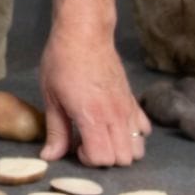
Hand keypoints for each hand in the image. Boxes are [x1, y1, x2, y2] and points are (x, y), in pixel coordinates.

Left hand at [38, 28, 150, 166]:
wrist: (84, 34)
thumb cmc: (62, 62)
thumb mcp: (51, 98)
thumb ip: (55, 131)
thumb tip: (50, 156)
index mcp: (92, 117)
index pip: (103, 158)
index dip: (88, 159)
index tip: (76, 147)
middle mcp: (115, 116)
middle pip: (123, 159)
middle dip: (105, 159)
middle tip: (87, 143)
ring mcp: (127, 108)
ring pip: (138, 148)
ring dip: (121, 150)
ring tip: (102, 137)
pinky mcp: (132, 100)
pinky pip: (144, 129)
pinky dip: (133, 134)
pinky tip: (115, 125)